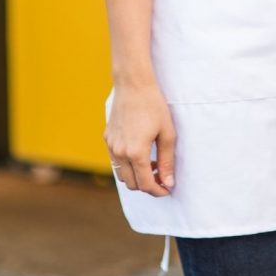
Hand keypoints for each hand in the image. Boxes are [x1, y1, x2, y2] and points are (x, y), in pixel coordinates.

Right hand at [105, 81, 175, 196]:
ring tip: (152, 164)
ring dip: (136, 176)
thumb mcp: (167, 133)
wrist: (133, 84)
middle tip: (162, 177)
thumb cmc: (154, 106)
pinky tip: (140, 153)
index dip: (157, 191)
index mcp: (136, 153)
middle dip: (147, 186)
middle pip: (132, 184)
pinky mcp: (107, 139)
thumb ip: (167, 161)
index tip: (167, 189)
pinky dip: (127, 165)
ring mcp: (111, 146)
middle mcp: (120, 152)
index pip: (145, 184)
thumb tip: (168, 183)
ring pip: (121, 175)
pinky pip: (115, 161)